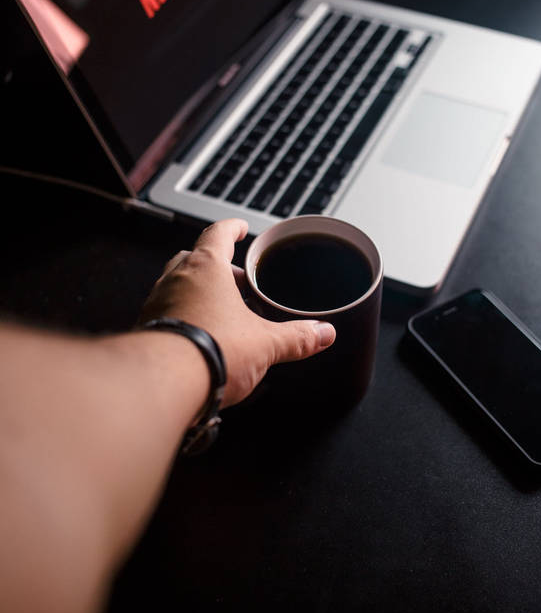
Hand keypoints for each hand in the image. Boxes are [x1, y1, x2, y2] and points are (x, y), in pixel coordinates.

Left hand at [138, 218, 335, 406]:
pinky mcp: (144, 332)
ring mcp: (155, 305)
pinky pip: (164, 316)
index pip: (217, 234)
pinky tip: (198, 340)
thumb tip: (322, 333)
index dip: (230, 228)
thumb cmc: (210, 351)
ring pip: (176, 287)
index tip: (237, 227)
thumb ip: (296, 338)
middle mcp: (175, 280)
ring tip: (220, 314)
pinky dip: (182, 320)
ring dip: (197, 294)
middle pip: (194, 259)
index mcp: (205, 268)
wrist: (163, 385)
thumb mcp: (265, 344)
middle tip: (237, 282)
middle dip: (216, 268)